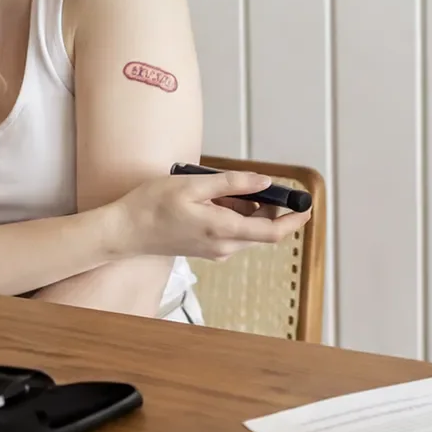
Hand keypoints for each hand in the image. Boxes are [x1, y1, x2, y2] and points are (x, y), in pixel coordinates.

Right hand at [113, 169, 310, 261]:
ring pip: (245, 228)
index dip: (294, 221)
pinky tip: (209, 199)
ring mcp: (215, 251)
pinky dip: (230, 213)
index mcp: (223, 231)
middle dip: (266, 206)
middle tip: (252, 181)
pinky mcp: (206, 249)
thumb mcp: (194, 185)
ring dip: (243, 207)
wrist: (124, 232)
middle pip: (260, 229)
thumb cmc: (152, 206)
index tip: (307, 207)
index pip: (272, 232)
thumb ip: (233, 184)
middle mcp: (223, 247)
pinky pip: (230, 231)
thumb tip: (265, 182)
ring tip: (215, 188)